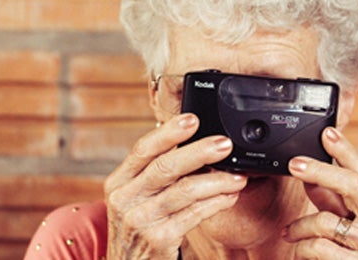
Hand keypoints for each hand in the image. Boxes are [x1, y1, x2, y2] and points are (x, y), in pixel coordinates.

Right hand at [104, 113, 247, 258]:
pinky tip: (230, 197)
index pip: (142, 150)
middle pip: (165, 167)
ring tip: (239, 177)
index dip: (168, 132)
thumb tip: (192, 143)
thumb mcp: (136, 199)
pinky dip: (216, 203)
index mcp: (118, 182)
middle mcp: (124, 199)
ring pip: (184, 191)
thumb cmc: (139, 229)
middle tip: (225, 144)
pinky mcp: (159, 239)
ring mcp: (140, 220)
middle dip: (199, 152)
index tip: (192, 119)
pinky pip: (194, 215)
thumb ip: (156, 175)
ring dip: (217, 181)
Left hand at [283, 127, 357, 258]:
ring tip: (291, 233)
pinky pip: (318, 246)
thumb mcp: (353, 223)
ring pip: (326, 220)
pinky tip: (298, 250)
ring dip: (300, 226)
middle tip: (294, 164)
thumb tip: (310, 176)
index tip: (327, 132)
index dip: (345, 151)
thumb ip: (334, 201)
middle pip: (353, 185)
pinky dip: (301, 246)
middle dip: (320, 171)